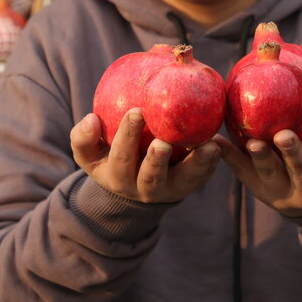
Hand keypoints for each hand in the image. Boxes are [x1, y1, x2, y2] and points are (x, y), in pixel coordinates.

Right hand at [71, 108, 220, 203]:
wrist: (133, 188)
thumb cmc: (110, 160)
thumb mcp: (89, 155)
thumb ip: (83, 138)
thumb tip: (91, 119)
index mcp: (118, 178)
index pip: (121, 158)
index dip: (127, 137)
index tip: (135, 111)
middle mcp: (144, 188)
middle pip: (151, 177)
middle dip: (157, 160)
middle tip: (163, 142)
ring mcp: (170, 190)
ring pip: (184, 181)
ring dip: (197, 164)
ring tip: (209, 146)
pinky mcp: (190, 186)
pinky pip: (203, 176)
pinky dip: (212, 162)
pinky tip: (219, 145)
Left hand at [216, 85, 301, 216]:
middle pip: (301, 170)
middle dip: (292, 152)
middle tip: (282, 134)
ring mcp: (283, 195)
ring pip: (271, 176)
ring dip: (261, 159)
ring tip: (252, 142)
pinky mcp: (261, 193)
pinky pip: (245, 175)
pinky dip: (231, 159)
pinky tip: (218, 142)